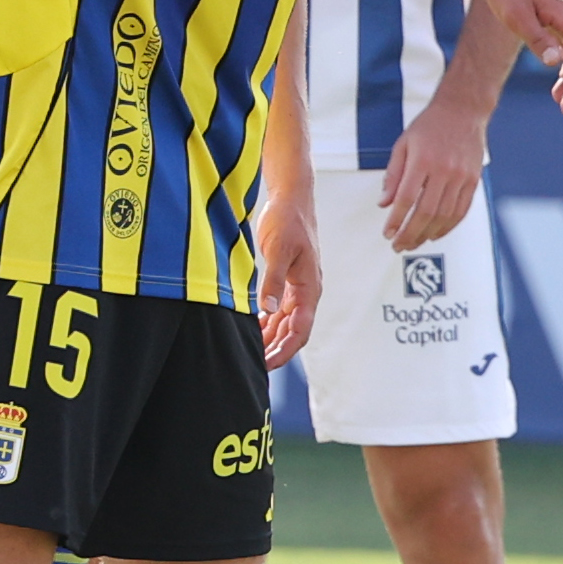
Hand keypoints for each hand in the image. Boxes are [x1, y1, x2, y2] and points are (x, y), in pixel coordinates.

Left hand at [253, 202, 320, 369]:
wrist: (290, 199)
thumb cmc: (288, 220)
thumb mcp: (277, 250)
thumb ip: (272, 281)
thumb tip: (268, 310)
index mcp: (309, 287)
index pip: (301, 329)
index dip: (285, 350)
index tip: (269, 364)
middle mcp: (306, 291)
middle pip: (293, 330)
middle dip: (276, 349)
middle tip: (256, 365)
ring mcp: (296, 286)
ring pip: (285, 321)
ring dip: (271, 337)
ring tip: (253, 351)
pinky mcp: (286, 278)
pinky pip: (279, 307)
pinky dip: (267, 320)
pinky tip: (254, 326)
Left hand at [378, 97, 485, 252]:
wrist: (462, 111)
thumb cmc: (430, 125)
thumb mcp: (403, 144)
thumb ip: (393, 175)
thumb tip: (384, 203)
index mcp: (422, 160)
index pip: (407, 198)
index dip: (396, 220)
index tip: (388, 233)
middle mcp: (444, 170)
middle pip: (426, 212)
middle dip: (410, 233)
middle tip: (399, 245)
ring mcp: (461, 177)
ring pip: (445, 215)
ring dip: (428, 234)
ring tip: (415, 242)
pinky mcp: (474, 181)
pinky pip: (462, 210)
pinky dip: (448, 226)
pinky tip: (436, 233)